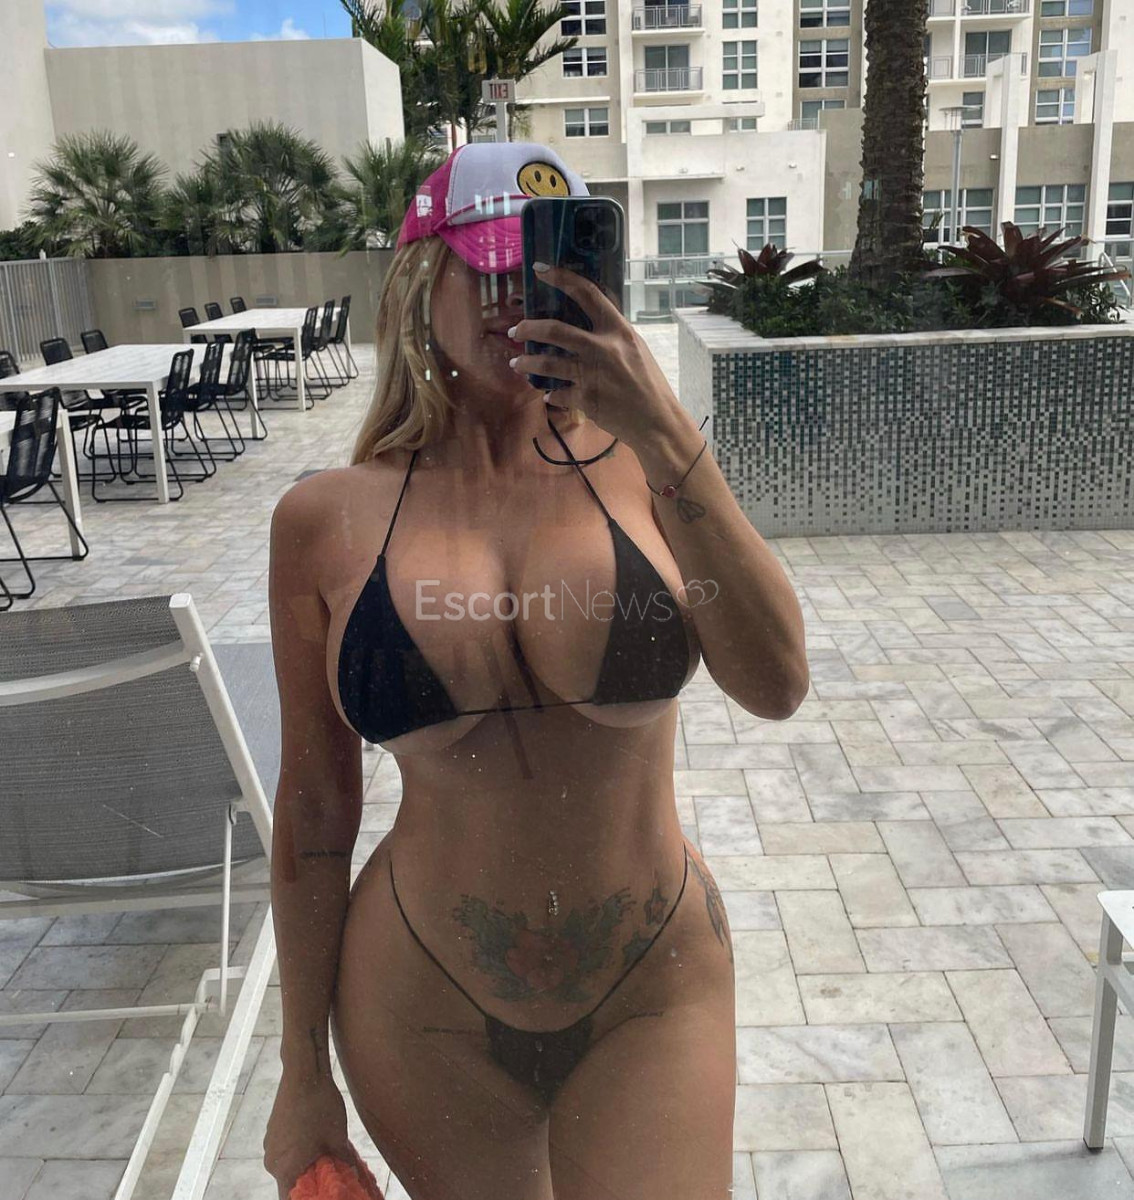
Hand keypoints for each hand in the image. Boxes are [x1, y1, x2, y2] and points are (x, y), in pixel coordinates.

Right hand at [263, 1070, 360, 1199]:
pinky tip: (316, 1138)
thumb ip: (343, 1163)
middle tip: (331, 1174)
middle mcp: (272, 1160)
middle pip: (291, 1182)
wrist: (305, 1072)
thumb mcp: (338, 1139)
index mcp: (284, 1169)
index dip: (309, 1198)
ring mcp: (270, 1144)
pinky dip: (299, 1150)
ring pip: (289, 1164)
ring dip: (306, 1163)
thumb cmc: (321, 1107)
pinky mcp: (273, 1130)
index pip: (292, 1198)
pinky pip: (285, 1149)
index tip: (324, 1193)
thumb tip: (350, 1175)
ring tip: (327, 1154)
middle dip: (311, 1180)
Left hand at [507, 263, 681, 448]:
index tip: (541, 270)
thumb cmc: (649, 383)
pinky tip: (549, 394)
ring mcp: (591, 374)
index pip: (587, 294)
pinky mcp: (585, 399)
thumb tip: (586, 324)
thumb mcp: (635, 348)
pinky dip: (551, 394)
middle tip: (516, 331)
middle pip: (554, 330)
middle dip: (528, 329)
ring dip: (526, 364)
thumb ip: (611, 335)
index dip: (561, 278)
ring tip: (517, 364)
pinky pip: (557, 393)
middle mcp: (602, 348)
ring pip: (546, 364)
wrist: (657, 421)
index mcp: (618, 330)